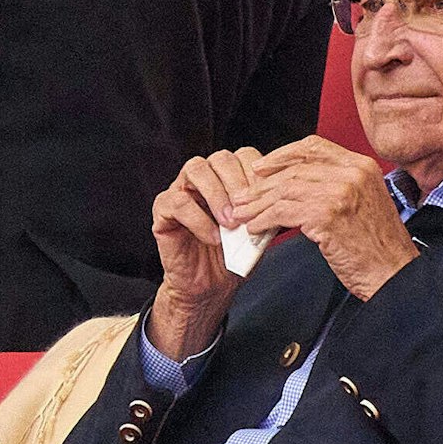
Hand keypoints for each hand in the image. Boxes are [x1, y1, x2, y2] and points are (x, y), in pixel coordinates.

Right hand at [146, 147, 261, 357]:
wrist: (210, 287)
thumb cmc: (233, 256)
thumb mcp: (257, 231)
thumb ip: (266, 212)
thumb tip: (279, 200)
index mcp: (228, 178)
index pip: (244, 156)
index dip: (257, 174)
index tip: (268, 198)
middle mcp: (204, 178)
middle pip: (221, 158)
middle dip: (238, 183)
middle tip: (249, 210)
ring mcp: (181, 189)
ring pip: (196, 169)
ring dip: (217, 195)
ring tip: (230, 223)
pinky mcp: (163, 209)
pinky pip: (177, 201)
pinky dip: (198, 219)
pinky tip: (212, 237)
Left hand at [234, 136, 416, 299]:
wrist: (394, 274)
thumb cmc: (376, 246)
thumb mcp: (361, 202)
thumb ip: (333, 186)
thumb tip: (289, 184)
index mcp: (361, 166)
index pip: (313, 147)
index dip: (281, 155)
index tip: (261, 167)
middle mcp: (352, 173)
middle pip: (294, 170)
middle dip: (262, 185)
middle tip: (241, 198)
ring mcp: (341, 192)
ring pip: (285, 190)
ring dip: (258, 204)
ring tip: (242, 215)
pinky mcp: (328, 215)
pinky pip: (284, 212)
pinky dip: (265, 220)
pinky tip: (256, 227)